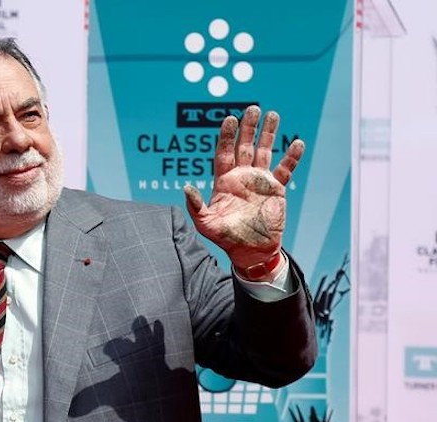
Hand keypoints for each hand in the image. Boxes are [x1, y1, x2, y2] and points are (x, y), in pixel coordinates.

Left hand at [183, 105, 302, 276]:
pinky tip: (297, 142)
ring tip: (273, 114)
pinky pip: (285, 169)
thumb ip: (195, 206)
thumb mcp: (205, 224)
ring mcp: (259, 181)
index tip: (229, 119)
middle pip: (244, 146)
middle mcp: (242, 177)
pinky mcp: (276, 189)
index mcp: (224, 181)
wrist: (250, 251)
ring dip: (268, 134)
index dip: (226, 136)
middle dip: (248, 128)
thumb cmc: (225, 238)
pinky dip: (291, 157)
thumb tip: (186, 187)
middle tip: (252, 108)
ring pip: (264, 152)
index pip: (224, 152)